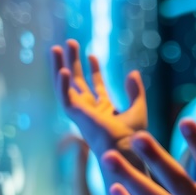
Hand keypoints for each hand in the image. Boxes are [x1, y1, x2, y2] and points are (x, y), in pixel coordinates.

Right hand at [51, 39, 146, 157]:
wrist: (126, 151)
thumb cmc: (132, 138)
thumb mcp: (138, 109)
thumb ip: (135, 92)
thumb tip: (132, 73)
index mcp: (103, 111)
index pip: (94, 87)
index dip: (93, 70)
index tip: (92, 55)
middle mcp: (89, 111)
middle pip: (77, 82)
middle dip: (73, 62)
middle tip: (70, 43)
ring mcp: (81, 113)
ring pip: (65, 87)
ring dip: (60, 68)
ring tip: (57, 48)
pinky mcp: (76, 116)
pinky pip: (65, 98)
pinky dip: (62, 85)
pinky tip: (64, 70)